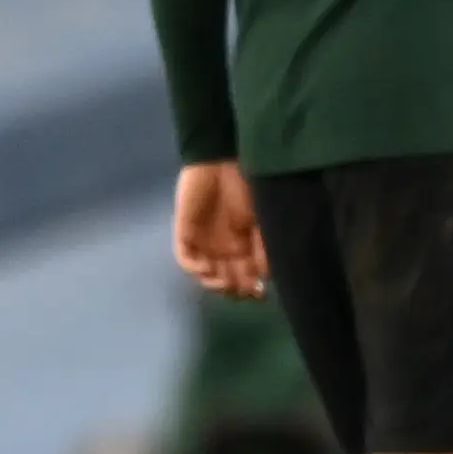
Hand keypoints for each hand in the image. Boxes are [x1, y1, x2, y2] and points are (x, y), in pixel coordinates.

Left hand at [172, 160, 269, 300]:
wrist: (219, 160)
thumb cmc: (244, 186)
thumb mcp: (261, 218)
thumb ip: (263, 246)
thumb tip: (267, 275)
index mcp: (244, 246)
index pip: (247, 276)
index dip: (253, 288)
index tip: (262, 292)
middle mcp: (223, 249)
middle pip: (227, 281)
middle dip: (236, 290)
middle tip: (244, 289)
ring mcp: (203, 243)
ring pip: (206, 275)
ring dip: (215, 284)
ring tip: (226, 282)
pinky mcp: (185, 234)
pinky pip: (185, 259)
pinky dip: (194, 268)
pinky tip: (207, 268)